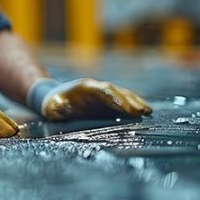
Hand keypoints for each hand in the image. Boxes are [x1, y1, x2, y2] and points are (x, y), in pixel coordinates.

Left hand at [28, 78, 151, 120]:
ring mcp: (102, 93)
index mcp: (84, 87)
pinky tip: (145, 111)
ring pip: (122, 94)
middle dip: (130, 101)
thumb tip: (61, 108)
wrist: (53, 98)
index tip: (127, 109)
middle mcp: (96, 87)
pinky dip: (134, 104)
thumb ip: (56, 108)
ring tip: (148, 111)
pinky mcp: (106, 99)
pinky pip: (123, 99)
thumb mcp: (51, 108)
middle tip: (142, 112)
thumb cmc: (52, 105)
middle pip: (116, 91)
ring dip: (135, 101)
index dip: (115, 99)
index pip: (103, 91)